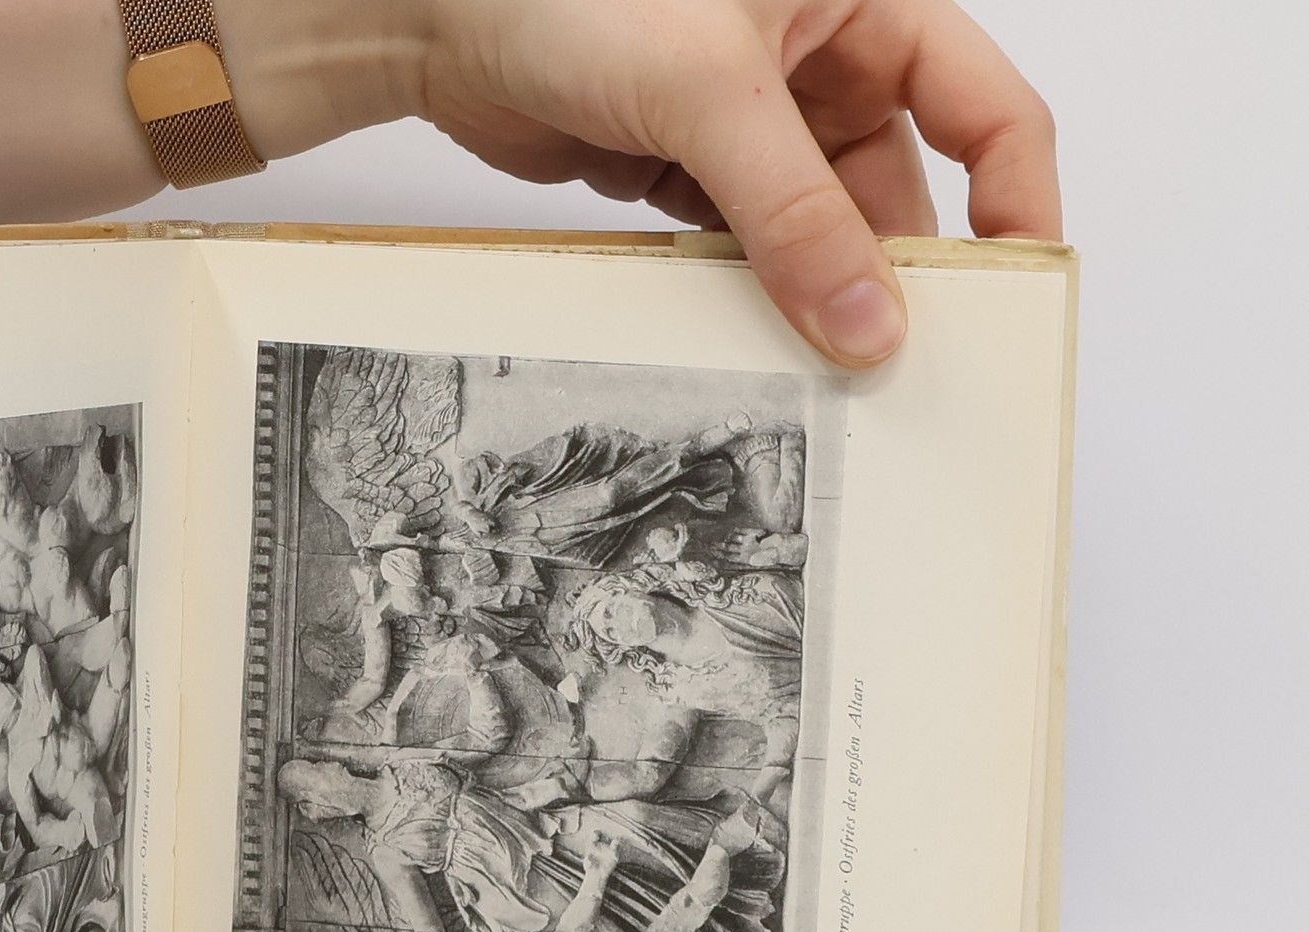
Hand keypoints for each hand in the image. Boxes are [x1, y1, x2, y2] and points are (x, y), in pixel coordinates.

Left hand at [255, 0, 1058, 368]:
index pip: (983, 102)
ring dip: (819, 294)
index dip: (1013, 194)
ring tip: (826, 370)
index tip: (1013, 288)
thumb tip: (866, 321)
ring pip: (819, 227)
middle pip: (898, 184)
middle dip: (899, 272)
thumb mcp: (713, 94)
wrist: (442, 17)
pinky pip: (747, 245)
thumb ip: (794, 213)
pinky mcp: (690, 168)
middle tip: (904, 365)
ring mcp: (754, 120)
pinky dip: (752, 292)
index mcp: (864, 0)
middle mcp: (820, 58)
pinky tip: (755, 340)